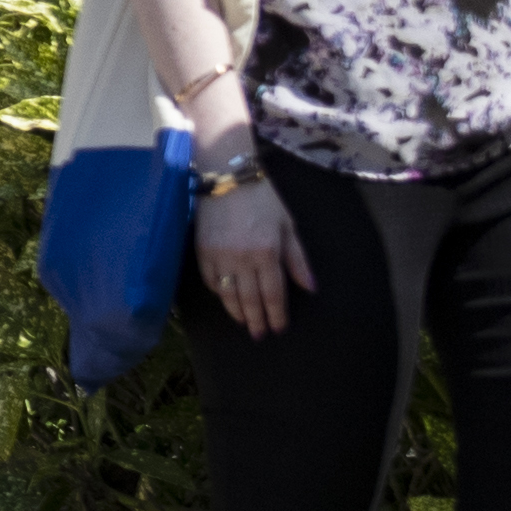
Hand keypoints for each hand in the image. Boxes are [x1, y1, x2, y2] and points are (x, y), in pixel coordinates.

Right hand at [192, 176, 309, 336]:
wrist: (226, 175)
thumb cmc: (263, 198)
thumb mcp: (288, 225)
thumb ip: (297, 258)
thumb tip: (309, 287)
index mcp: (267, 253)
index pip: (273, 293)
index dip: (276, 314)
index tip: (279, 328)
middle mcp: (242, 259)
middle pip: (250, 298)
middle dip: (257, 319)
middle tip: (260, 335)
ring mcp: (219, 255)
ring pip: (228, 293)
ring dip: (236, 311)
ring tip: (243, 323)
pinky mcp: (201, 250)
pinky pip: (209, 279)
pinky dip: (218, 292)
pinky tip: (225, 299)